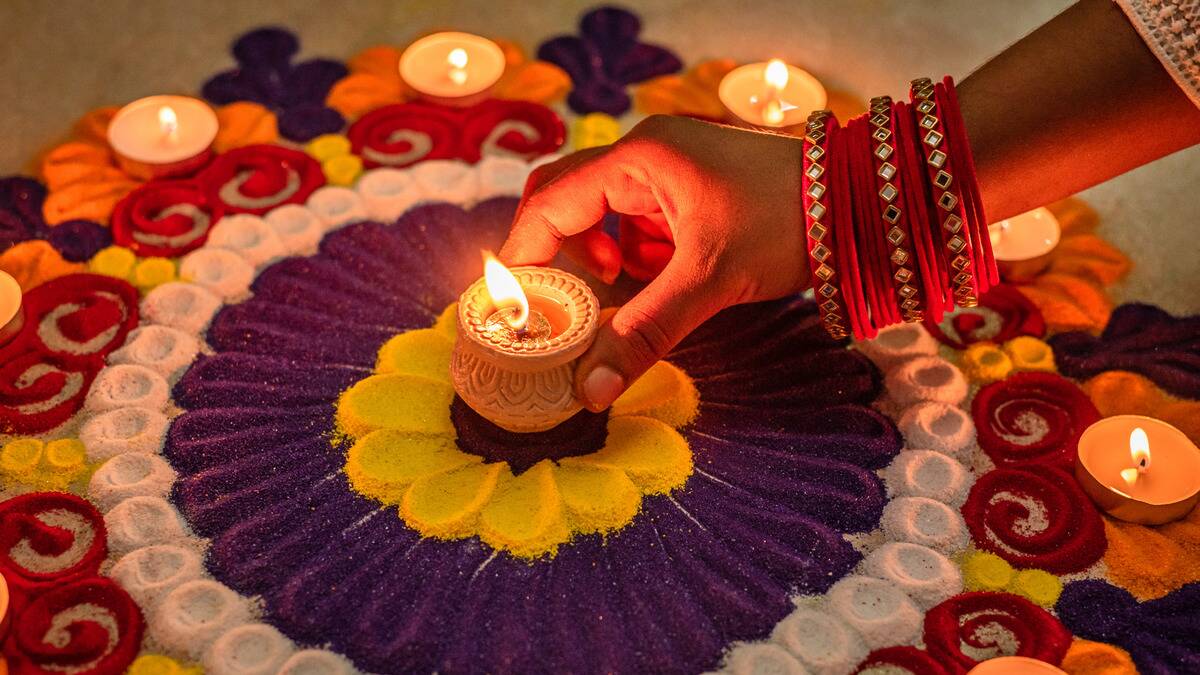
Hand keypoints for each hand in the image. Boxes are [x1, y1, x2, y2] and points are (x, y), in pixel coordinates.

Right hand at [500, 114, 809, 410]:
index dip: (526, 256)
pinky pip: (640, 224)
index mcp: (638, 158)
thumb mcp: (709, 280)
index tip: (516, 308)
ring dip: (608, 258)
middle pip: (567, 201)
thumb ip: (643, 332)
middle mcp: (646, 155)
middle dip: (566, 256)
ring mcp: (670, 170)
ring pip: (605, 217)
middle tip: (570, 301)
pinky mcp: (691, 191)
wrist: (865, 203)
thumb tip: (588, 391)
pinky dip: (642, 257)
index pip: (549, 203)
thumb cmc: (788, 221)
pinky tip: (671, 278)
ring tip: (632, 287)